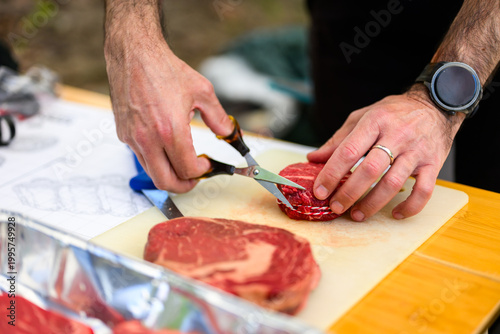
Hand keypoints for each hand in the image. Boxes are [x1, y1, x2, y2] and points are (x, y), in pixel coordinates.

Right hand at [105, 35, 232, 192]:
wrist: (133, 54)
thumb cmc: (165, 69)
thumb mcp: (202, 91)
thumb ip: (218, 118)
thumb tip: (227, 133)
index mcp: (170, 131)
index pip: (187, 169)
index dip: (202, 172)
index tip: (208, 164)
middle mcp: (148, 139)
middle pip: (166, 182)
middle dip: (184, 186)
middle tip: (195, 178)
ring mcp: (133, 138)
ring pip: (152, 172)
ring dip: (169, 174)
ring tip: (182, 164)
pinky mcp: (123, 134)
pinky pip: (141, 157)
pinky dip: (155, 160)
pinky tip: (166, 147)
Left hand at [307, 87, 463, 220]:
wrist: (435, 105)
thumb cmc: (393, 113)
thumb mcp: (362, 117)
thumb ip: (338, 139)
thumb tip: (314, 158)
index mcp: (375, 122)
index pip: (349, 151)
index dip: (332, 173)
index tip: (320, 190)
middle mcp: (397, 135)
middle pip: (370, 169)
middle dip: (349, 192)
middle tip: (335, 206)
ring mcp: (416, 151)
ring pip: (394, 182)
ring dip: (373, 203)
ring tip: (357, 215)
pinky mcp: (433, 164)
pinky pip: (424, 190)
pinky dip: (410, 206)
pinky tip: (396, 214)